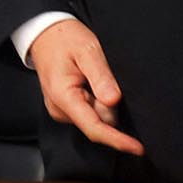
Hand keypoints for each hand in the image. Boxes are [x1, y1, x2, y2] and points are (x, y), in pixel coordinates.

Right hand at [26, 18, 144, 156]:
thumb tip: (113, 101)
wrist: (45, 34)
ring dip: (103, 100)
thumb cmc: (64, 39)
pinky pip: (91, 112)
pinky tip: (90, 82)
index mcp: (62, 96)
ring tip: (93, 74)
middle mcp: (59, 109)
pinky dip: (97, 100)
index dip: (117, 140)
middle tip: (103, 74)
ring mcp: (61, 110)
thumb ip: (101, 76)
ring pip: (96, 117)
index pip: (94, 127)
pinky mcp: (66, 108)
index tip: (138, 148)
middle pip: (99, 122)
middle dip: (110, 104)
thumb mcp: (87, 49)